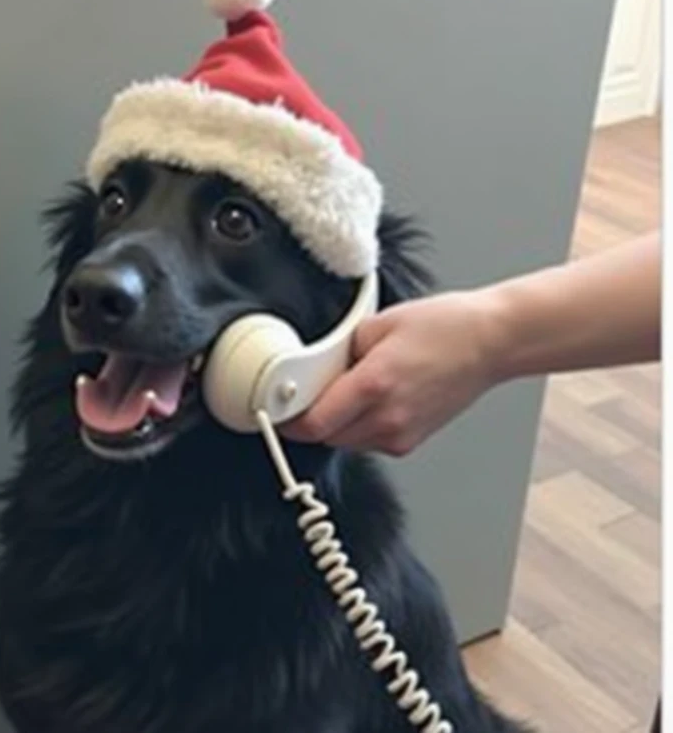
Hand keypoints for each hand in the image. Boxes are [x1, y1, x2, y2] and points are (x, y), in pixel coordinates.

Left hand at [280, 290, 504, 455]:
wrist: (492, 342)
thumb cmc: (446, 327)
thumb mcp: (378, 325)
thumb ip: (340, 351)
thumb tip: (317, 370)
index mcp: (374, 386)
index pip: (314, 424)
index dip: (288, 422)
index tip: (274, 413)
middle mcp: (388, 418)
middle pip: (325, 437)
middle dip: (310, 419)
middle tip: (308, 393)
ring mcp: (401, 434)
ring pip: (345, 442)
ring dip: (334, 424)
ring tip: (349, 390)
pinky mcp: (411, 441)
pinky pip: (368, 441)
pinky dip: (358, 426)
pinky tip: (370, 400)